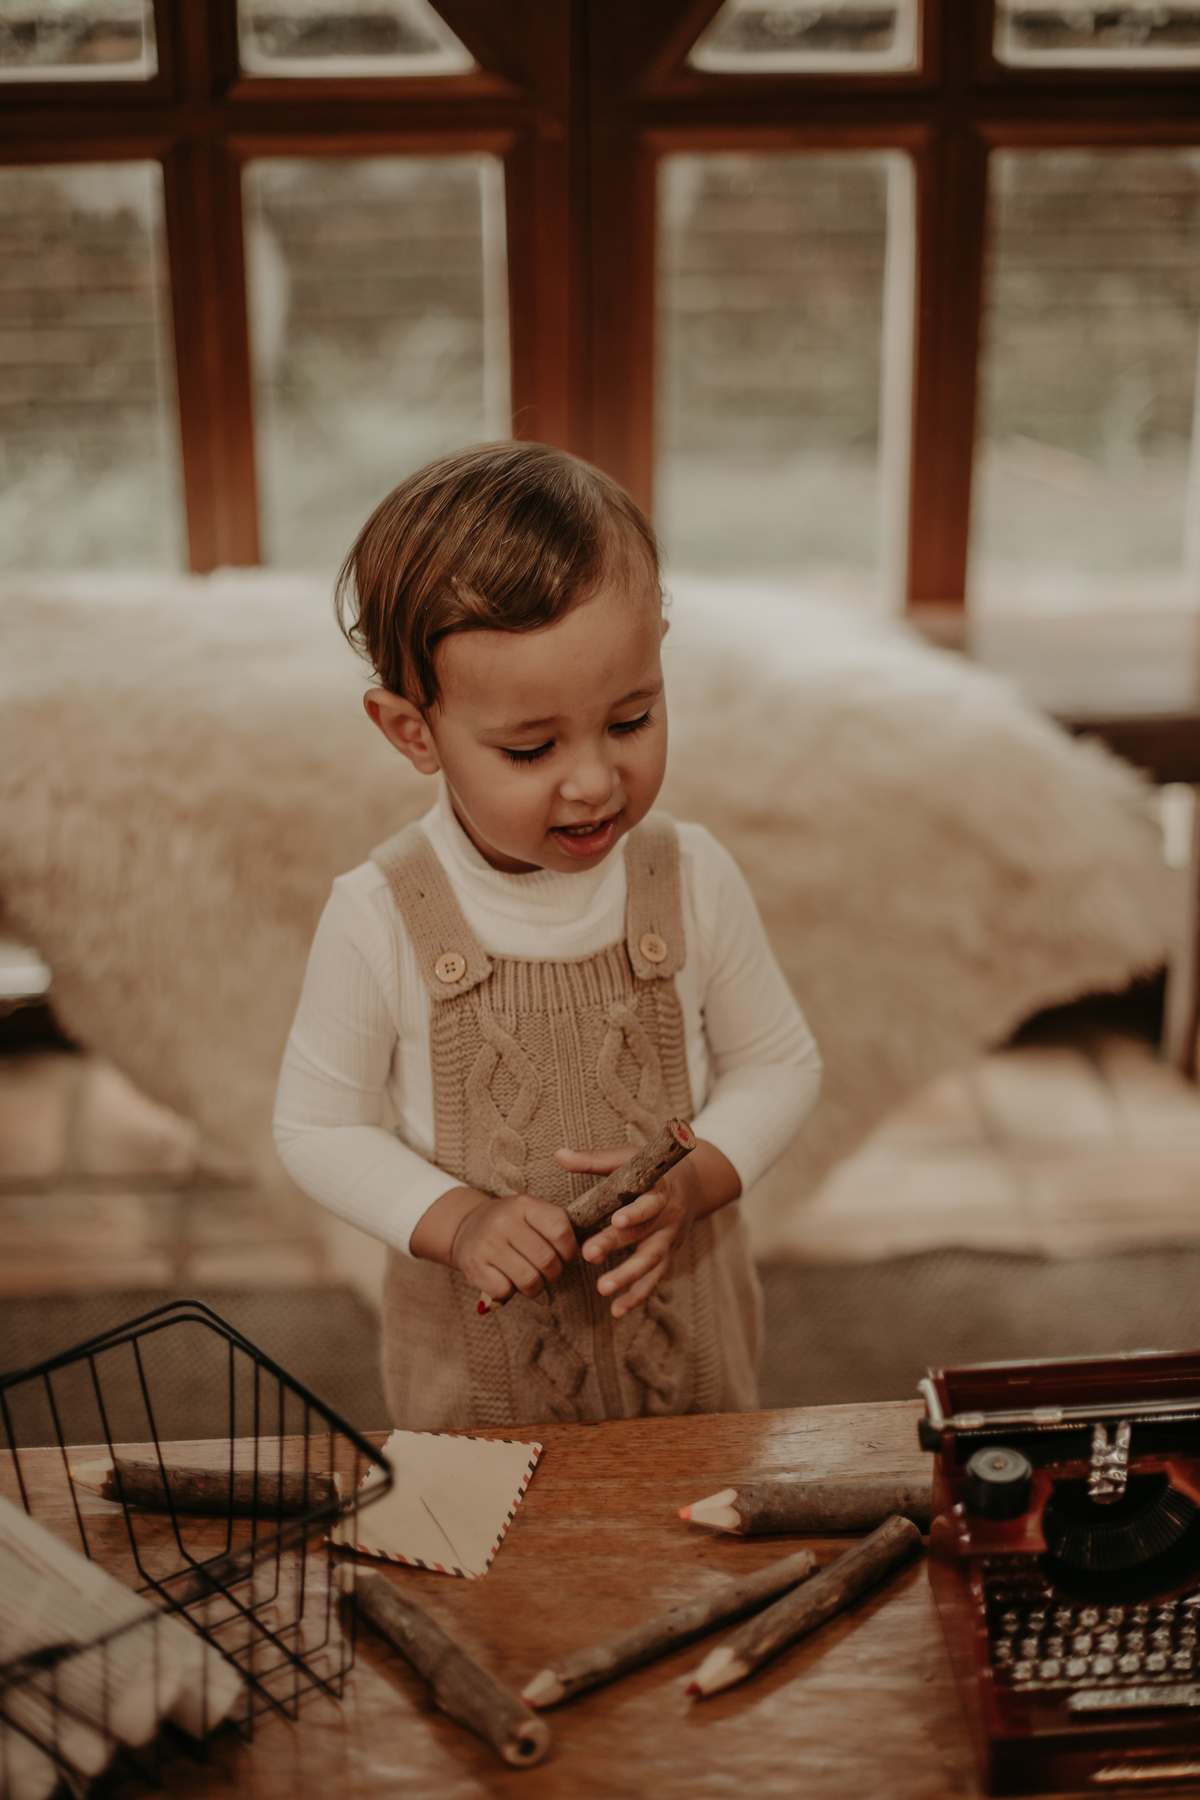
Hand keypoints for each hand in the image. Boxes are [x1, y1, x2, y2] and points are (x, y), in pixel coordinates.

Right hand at [410, 1186, 576, 1304]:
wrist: (466, 1226)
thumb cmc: (511, 1224)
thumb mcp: (532, 1213)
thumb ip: (556, 1226)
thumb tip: (591, 1249)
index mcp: (524, 1204)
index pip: (561, 1231)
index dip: (569, 1250)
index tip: (563, 1254)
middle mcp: (503, 1221)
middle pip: (547, 1260)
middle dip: (553, 1272)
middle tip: (547, 1271)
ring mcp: (487, 1244)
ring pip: (529, 1279)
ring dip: (535, 1286)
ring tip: (531, 1279)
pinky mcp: (474, 1266)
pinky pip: (505, 1290)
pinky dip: (511, 1291)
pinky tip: (508, 1280)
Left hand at [553, 1139, 740, 1318]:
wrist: (693, 1183)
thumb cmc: (651, 1170)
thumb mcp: (628, 1158)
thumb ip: (594, 1159)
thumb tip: (559, 1155)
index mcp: (660, 1190)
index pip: (649, 1202)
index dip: (635, 1212)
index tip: (616, 1219)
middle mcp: (667, 1216)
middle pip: (643, 1234)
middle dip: (616, 1244)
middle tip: (589, 1254)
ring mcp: (669, 1239)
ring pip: (651, 1261)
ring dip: (628, 1277)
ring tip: (603, 1288)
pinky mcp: (666, 1256)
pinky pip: (654, 1279)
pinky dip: (637, 1295)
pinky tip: (618, 1310)